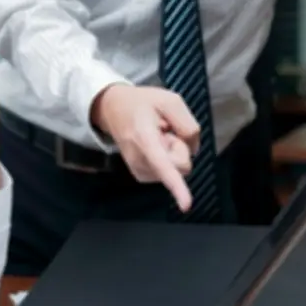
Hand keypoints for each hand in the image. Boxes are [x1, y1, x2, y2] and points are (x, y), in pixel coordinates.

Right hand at [92, 84, 199, 210]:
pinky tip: (156, 145)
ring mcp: (138, 170)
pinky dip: (168, 159)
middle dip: (181, 148)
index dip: (176, 185)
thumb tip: (193, 150)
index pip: (163, 164)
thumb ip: (188, 124)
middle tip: (166, 129)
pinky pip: (170, 173)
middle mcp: (139, 160)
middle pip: (181, 166)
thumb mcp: (170, 100)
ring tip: (158, 135)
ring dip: (173, 153)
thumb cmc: (142, 103)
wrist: (112, 109)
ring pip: (176, 171)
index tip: (186, 205)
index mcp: (145, 138)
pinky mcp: (141, 175)